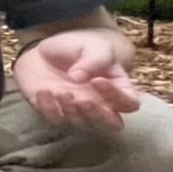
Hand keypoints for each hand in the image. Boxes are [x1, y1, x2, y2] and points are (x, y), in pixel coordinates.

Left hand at [14, 29, 141, 130]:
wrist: (43, 51)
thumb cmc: (76, 48)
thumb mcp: (93, 46)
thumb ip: (94, 59)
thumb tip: (79, 78)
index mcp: (117, 88)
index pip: (129, 103)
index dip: (117, 97)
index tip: (97, 80)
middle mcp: (102, 105)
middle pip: (111, 125)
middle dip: (97, 115)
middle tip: (83, 99)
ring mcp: (78, 111)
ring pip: (83, 124)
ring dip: (72, 111)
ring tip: (60, 91)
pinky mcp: (55, 113)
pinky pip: (55, 120)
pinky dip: (49, 108)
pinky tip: (43, 91)